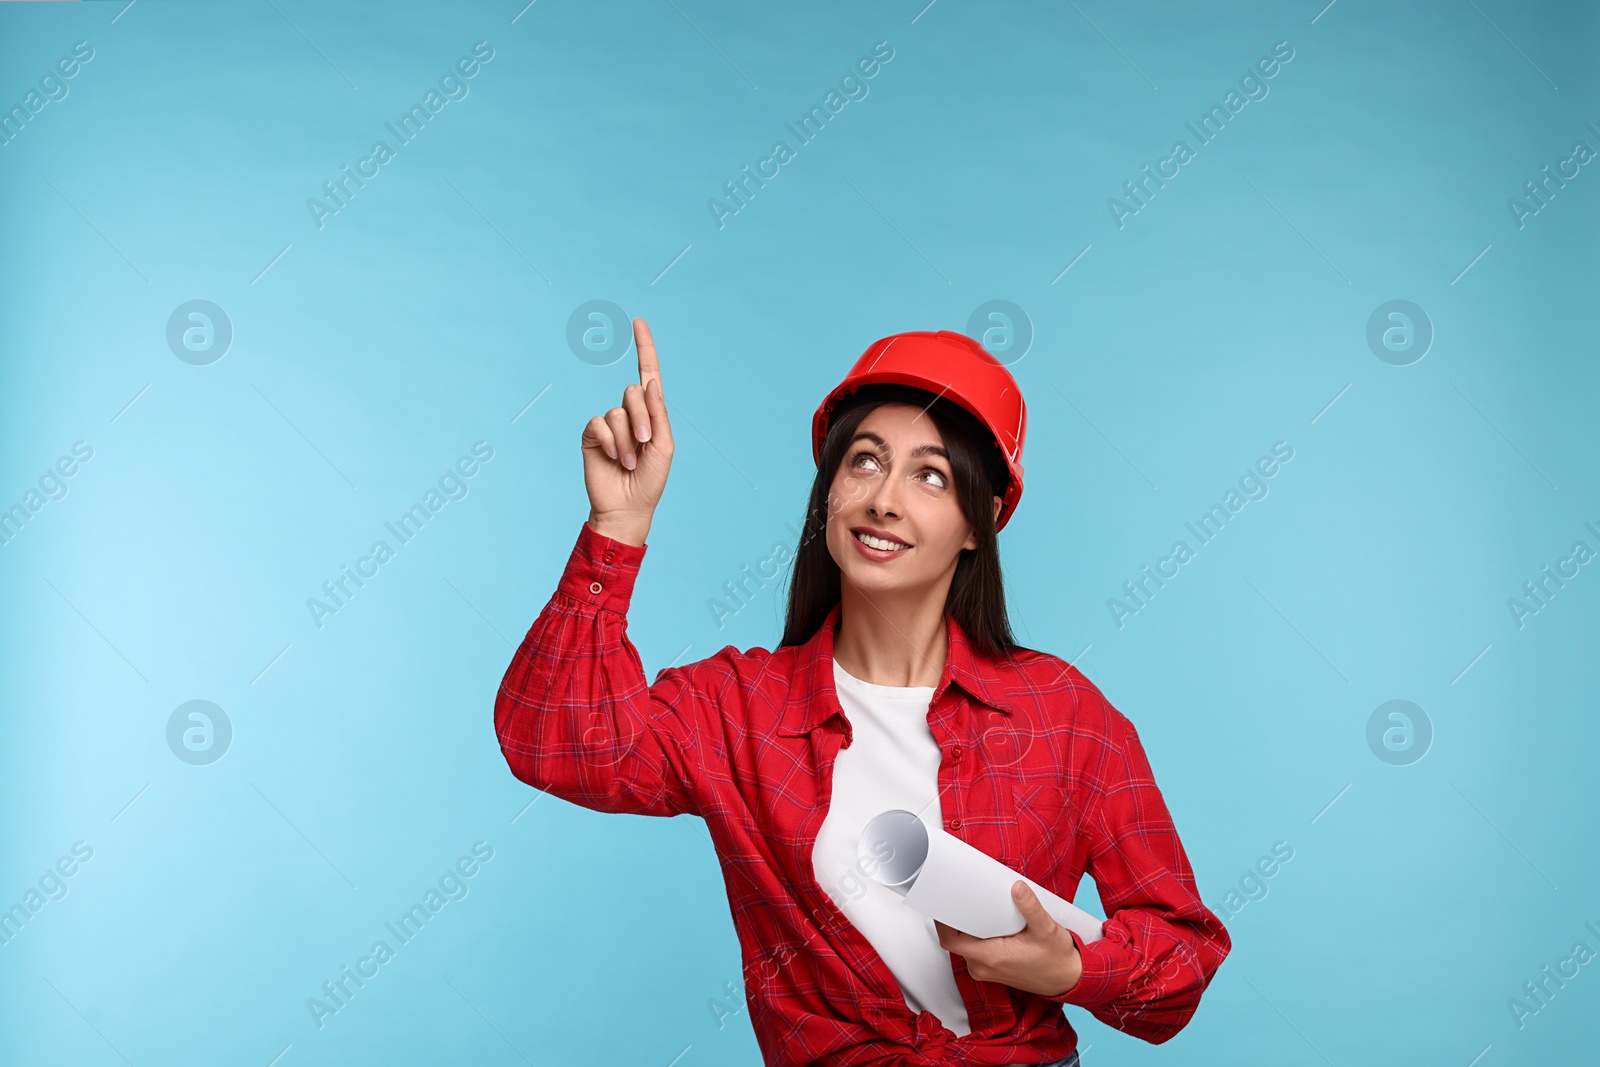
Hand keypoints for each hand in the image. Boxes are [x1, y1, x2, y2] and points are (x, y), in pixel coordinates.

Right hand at [581, 318, 673, 545]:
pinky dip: (611, 441)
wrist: (628, 506)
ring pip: (617, 410)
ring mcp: (609, 424)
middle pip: (634, 391)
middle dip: (643, 417)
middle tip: (645, 443)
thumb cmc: (651, 479)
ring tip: (630, 460)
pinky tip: (615, 458)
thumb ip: (659, 413)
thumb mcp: (664, 445)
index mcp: (651, 413)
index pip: (647, 373)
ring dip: (628, 437)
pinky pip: (599, 423)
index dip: (644, 347)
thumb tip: (650, 381)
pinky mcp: (591, 434)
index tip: (638, 322)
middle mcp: (629, 413)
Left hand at [934, 881, 1083, 996]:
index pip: (951, 940)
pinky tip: (982, 920)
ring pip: (963, 944)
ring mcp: (986, 969)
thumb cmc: (1056, 959)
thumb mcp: (1046, 929)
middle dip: (954, 918)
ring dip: (965, 926)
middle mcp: (983, 966)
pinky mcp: (991, 967)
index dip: (942, 921)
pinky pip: (972, 949)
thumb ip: (1030, 908)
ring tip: (971, 904)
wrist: (1067, 979)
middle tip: (959, 895)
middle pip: (955, 940)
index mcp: (991, 957)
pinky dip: (973, 935)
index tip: (943, 900)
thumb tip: (1017, 888)